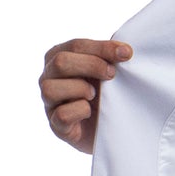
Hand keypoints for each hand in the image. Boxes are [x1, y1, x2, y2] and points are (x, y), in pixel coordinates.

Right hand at [39, 37, 131, 152]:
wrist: (106, 130)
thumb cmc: (103, 94)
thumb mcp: (106, 71)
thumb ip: (109, 57)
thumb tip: (125, 49)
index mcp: (58, 56)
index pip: (75, 45)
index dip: (101, 48)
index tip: (126, 53)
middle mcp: (48, 77)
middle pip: (60, 62)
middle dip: (91, 65)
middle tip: (112, 74)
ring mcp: (49, 102)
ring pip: (52, 88)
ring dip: (80, 88)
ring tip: (95, 94)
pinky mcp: (56, 125)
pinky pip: (62, 115)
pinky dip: (79, 111)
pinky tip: (90, 111)